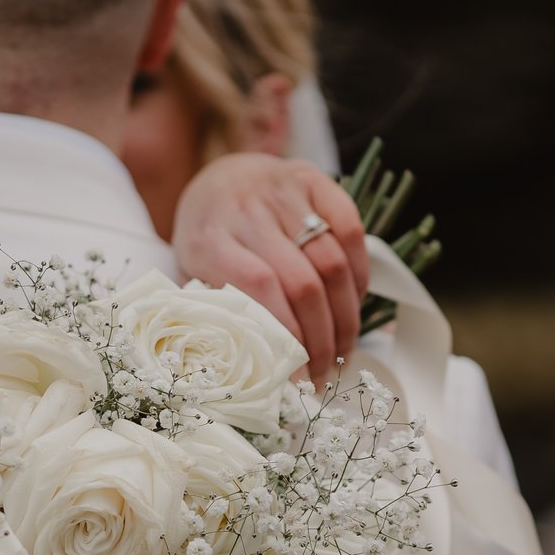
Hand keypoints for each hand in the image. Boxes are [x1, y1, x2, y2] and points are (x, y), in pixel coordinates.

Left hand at [171, 153, 369, 374]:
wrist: (218, 178)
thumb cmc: (207, 237)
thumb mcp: (194, 274)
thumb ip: (218, 311)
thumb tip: (257, 367)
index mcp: (210, 238)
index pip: (259, 289)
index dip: (287, 335)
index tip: (297, 376)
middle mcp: (247, 210)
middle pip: (303, 281)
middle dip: (322, 337)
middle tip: (326, 372)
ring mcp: (283, 191)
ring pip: (332, 260)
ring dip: (346, 314)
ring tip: (344, 348)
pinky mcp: (314, 178)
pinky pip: (352, 229)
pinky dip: (360, 274)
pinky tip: (355, 303)